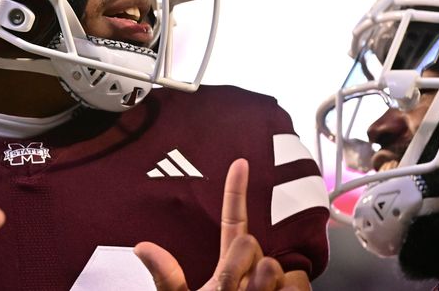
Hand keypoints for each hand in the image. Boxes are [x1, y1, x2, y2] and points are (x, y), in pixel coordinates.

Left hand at [134, 159, 309, 290]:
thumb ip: (167, 278)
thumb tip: (142, 247)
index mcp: (228, 266)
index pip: (234, 221)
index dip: (236, 191)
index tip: (240, 161)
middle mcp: (255, 270)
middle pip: (254, 247)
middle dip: (241, 271)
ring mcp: (278, 284)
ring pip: (277, 267)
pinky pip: (296, 284)